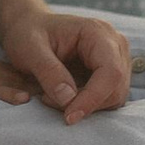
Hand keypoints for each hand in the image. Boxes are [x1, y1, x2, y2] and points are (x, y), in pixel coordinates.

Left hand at [0, 9, 132, 124]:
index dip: (93, 98)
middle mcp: (114, 45)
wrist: (28, 27)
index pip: (111, 72)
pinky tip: (63, 96)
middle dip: (86, 103)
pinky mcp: (110, 74)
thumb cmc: (28, 33)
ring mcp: (116, 59)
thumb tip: (68, 99)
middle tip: (48, 100)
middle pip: (116, 88)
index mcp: (98, 32)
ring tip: (52, 96)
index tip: (69, 117)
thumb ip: (49, 71)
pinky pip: (107, 99)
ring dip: (85, 105)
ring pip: (114, 97)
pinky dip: (87, 104)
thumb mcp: (30, 49)